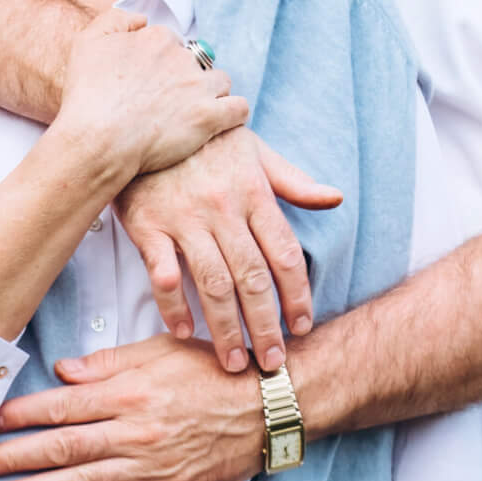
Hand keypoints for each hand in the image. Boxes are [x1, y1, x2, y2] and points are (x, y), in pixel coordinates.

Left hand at [0, 335, 264, 480]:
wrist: (273, 402)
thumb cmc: (218, 369)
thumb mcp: (164, 349)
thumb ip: (111, 361)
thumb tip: (63, 372)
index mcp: (131, 390)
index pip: (63, 405)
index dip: (22, 415)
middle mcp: (136, 430)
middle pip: (64, 446)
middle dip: (15, 456)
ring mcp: (154, 464)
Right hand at [51, 11, 248, 176]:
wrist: (96, 139)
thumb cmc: (86, 95)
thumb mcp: (88, 41)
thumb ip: (116, 19)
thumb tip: (143, 19)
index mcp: (157, 38)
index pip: (172, 43)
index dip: (162, 63)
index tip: (150, 83)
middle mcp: (182, 58)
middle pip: (198, 62)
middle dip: (186, 78)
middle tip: (167, 102)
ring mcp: (198, 87)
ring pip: (221, 81)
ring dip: (212, 94)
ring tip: (193, 113)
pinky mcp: (209, 117)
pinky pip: (239, 108)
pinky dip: (234, 113)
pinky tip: (221, 122)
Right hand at [116, 129, 341, 374]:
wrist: (147, 117)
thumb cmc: (206, 140)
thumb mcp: (256, 152)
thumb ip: (294, 182)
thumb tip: (335, 199)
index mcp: (254, 194)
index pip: (284, 254)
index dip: (297, 295)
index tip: (302, 326)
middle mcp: (224, 209)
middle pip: (252, 278)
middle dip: (265, 326)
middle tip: (272, 363)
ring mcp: (185, 219)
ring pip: (212, 284)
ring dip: (224, 328)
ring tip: (233, 362)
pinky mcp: (148, 225)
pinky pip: (162, 273)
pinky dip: (172, 305)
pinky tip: (182, 331)